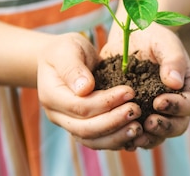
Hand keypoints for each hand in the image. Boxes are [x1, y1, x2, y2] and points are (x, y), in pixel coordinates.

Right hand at [37, 33, 142, 149]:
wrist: (62, 58)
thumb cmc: (66, 50)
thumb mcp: (68, 48)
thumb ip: (73, 67)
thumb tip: (85, 88)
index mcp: (51, 95)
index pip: (80, 107)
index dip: (106, 102)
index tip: (130, 92)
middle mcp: (57, 115)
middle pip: (86, 129)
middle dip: (114, 122)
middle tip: (136, 111)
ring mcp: (68, 124)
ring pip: (92, 140)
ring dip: (116, 137)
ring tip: (138, 128)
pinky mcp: (81, 128)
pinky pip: (98, 141)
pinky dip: (116, 140)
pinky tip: (134, 136)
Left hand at [101, 25, 189, 149]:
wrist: (127, 37)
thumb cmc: (152, 35)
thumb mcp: (164, 41)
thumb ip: (173, 59)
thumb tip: (176, 82)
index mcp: (187, 88)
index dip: (178, 107)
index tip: (159, 101)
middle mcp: (175, 105)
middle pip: (178, 126)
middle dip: (164, 127)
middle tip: (148, 122)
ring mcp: (156, 113)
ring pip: (158, 136)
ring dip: (148, 138)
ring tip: (134, 134)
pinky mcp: (136, 116)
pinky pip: (137, 134)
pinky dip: (129, 138)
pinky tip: (118, 133)